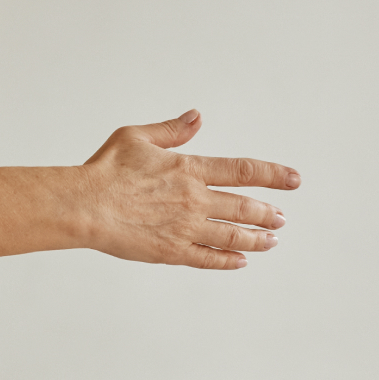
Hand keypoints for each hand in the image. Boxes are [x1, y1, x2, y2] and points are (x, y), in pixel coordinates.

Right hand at [75, 111, 299, 269]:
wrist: (84, 205)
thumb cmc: (105, 170)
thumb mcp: (136, 137)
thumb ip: (171, 130)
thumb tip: (196, 118)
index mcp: (189, 169)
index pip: (242, 171)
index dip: (273, 175)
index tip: (293, 180)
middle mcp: (194, 199)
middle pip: (244, 207)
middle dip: (268, 213)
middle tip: (281, 218)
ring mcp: (185, 228)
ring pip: (233, 235)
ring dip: (256, 239)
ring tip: (271, 241)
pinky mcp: (171, 251)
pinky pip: (208, 257)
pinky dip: (228, 260)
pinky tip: (240, 262)